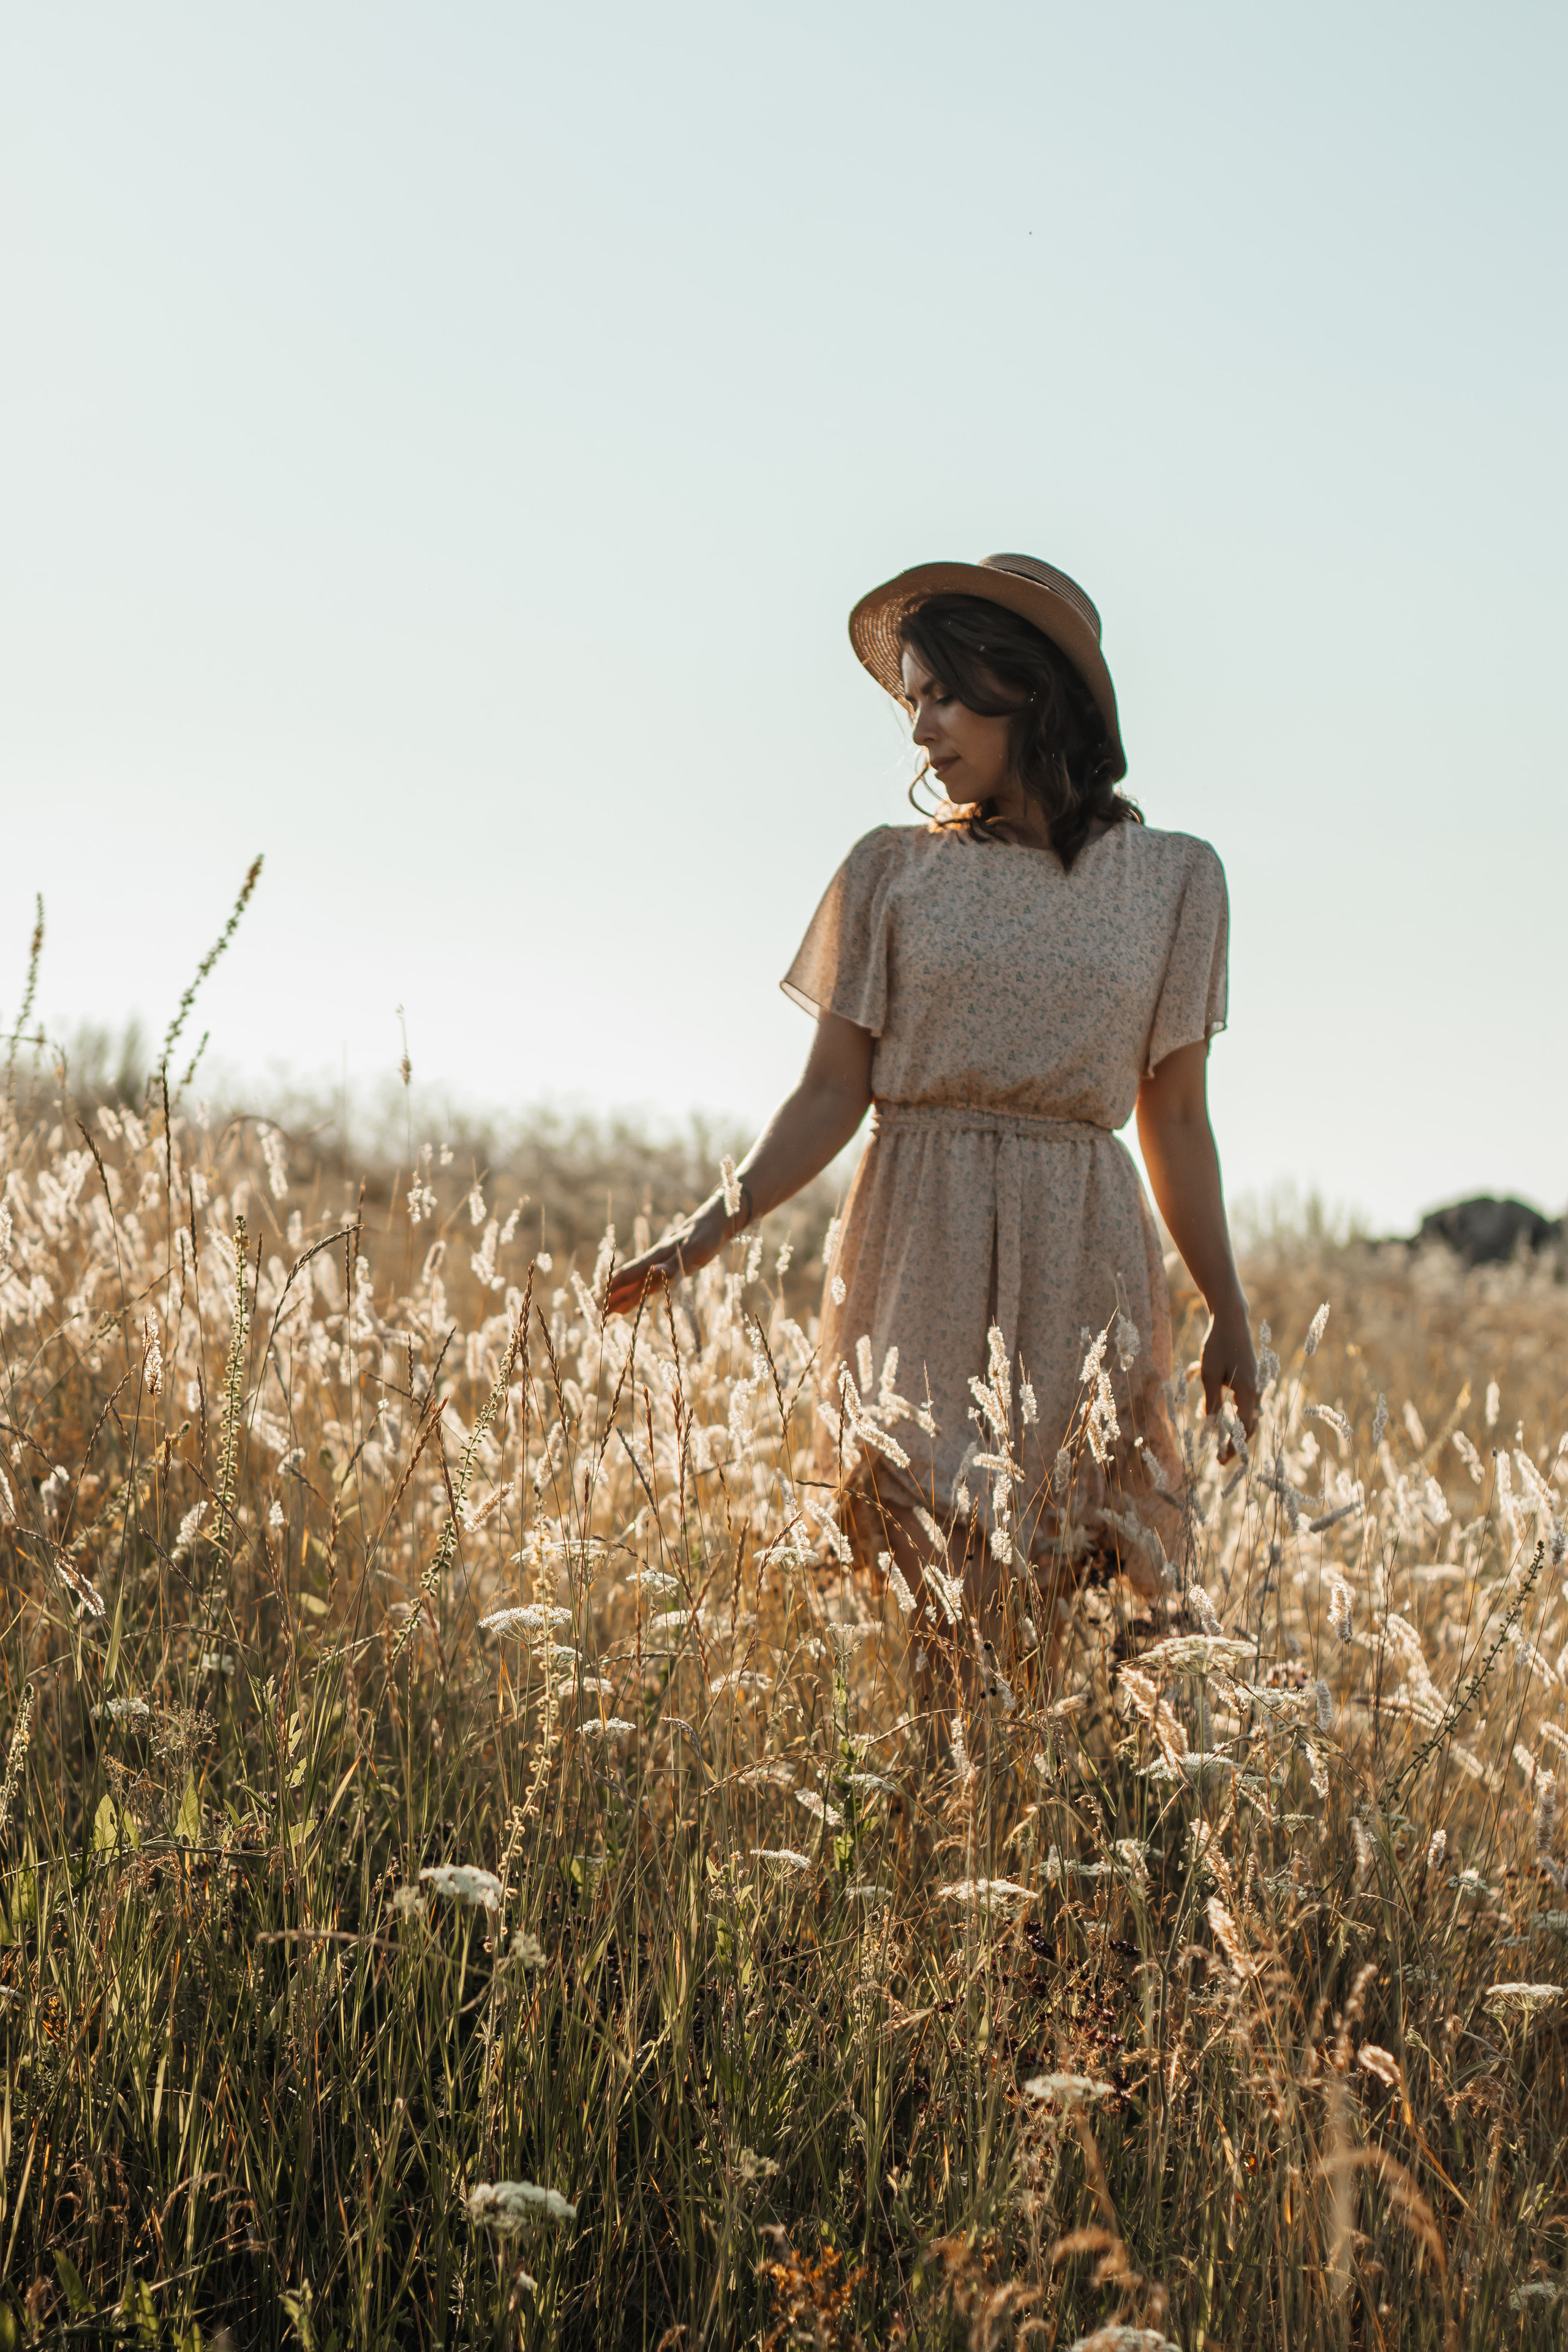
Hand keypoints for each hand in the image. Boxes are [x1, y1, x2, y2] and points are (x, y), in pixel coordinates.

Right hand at [600, 1196, 733, 1319]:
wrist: (715, 1223)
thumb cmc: (706, 1236)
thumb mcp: (694, 1251)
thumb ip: (674, 1265)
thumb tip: (653, 1273)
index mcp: (654, 1260)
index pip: (625, 1278)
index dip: (608, 1291)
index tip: (593, 1305)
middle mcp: (652, 1265)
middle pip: (624, 1285)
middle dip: (605, 1299)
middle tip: (586, 1316)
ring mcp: (659, 1269)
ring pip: (633, 1288)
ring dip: (616, 1300)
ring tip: (601, 1314)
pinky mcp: (668, 1272)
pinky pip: (645, 1288)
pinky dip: (633, 1298)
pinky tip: (627, 1306)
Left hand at [1199, 1299, 1258, 1460]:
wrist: (1231, 1319)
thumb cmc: (1217, 1346)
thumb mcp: (1208, 1374)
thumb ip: (1211, 1402)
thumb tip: (1211, 1428)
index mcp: (1247, 1392)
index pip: (1243, 1428)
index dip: (1232, 1446)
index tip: (1221, 1461)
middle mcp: (1256, 1390)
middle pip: (1250, 1425)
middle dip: (1236, 1443)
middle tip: (1221, 1458)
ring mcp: (1255, 1383)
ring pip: (1248, 1414)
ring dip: (1236, 1428)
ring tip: (1221, 1440)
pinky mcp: (1250, 1377)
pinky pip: (1245, 1402)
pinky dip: (1236, 1413)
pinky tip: (1221, 1414)